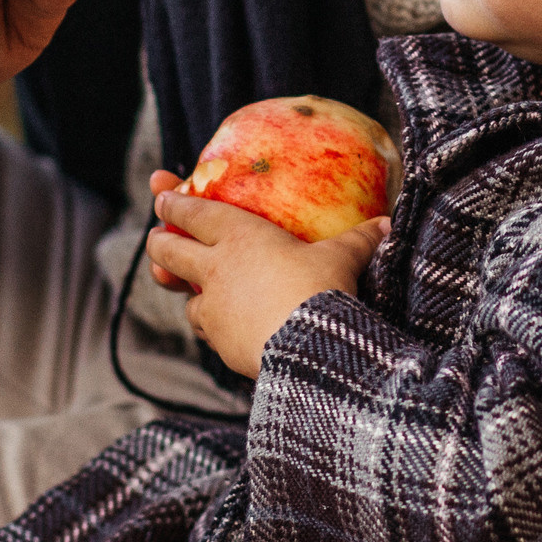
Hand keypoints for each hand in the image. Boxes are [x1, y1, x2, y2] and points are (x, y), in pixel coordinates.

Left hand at [146, 171, 389, 376]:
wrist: (309, 348)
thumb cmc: (321, 290)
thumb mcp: (343, 258)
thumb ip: (359, 239)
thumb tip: (386, 224)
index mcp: (240, 235)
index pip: (195, 212)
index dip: (175, 202)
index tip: (161, 194)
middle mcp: (216, 268)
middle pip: (169, 251)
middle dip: (159, 242)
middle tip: (155, 237)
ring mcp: (213, 307)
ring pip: (185, 296)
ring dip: (184, 289)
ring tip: (186, 287)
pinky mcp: (219, 341)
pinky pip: (206, 329)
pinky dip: (210, 324)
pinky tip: (220, 325)